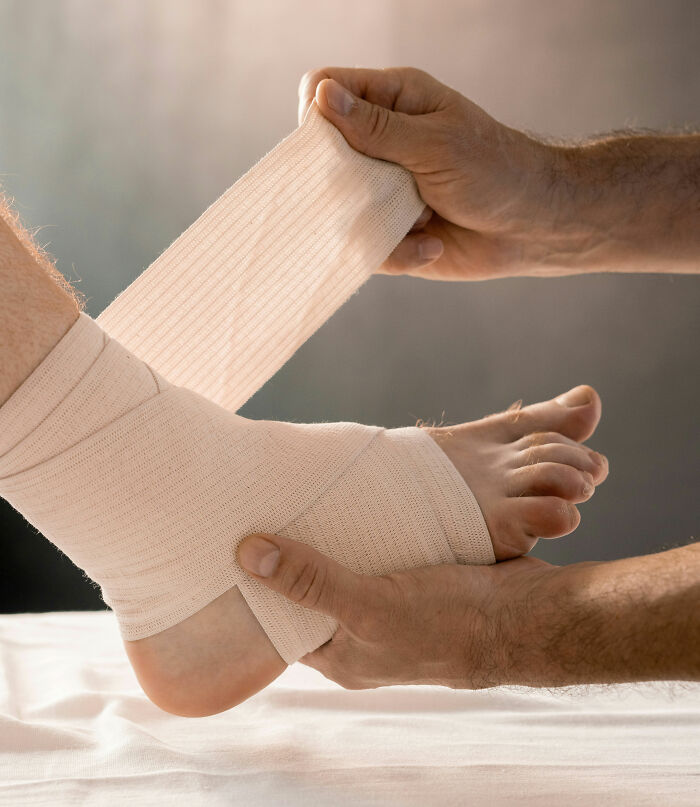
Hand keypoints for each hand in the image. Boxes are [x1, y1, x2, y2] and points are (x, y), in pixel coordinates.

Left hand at [237, 531, 563, 688]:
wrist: (525, 616)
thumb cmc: (448, 624)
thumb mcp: (369, 605)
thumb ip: (310, 581)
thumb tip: (248, 554)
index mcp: (343, 656)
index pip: (282, 625)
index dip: (258, 591)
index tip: (235, 551)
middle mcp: (362, 635)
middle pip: (313, 593)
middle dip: (293, 557)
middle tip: (265, 513)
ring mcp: (391, 606)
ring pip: (348, 568)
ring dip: (332, 539)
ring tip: (302, 498)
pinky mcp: (416, 580)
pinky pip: (379, 553)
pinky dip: (367, 531)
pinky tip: (355, 499)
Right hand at [298, 66, 561, 281]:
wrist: (533, 228)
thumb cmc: (496, 172)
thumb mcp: (436, 144)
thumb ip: (377, 127)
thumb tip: (321, 98)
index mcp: (392, 102)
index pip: (325, 90)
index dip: (316, 114)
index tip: (330, 145)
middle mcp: (381, 145)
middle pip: (322, 154)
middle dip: (342, 182)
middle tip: (381, 190)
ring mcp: (381, 190)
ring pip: (337, 208)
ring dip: (377, 221)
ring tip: (423, 216)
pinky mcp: (389, 233)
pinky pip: (365, 248)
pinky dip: (400, 251)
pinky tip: (433, 242)